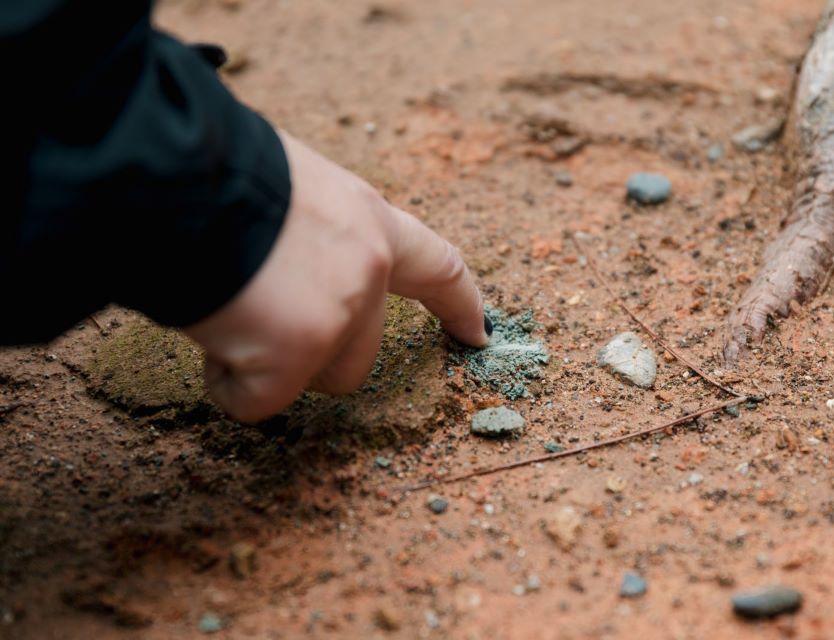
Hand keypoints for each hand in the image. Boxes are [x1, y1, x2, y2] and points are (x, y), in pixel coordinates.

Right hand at [184, 132, 486, 421]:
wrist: (170, 169)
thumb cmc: (215, 172)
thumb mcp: (288, 188)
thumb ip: (313, 235)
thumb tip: (290, 276)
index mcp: (368, 219)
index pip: (438, 267)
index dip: (460, 304)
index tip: (478, 335)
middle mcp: (367, 266)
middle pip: (363, 353)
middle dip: (311, 353)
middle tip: (255, 318)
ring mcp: (338, 310)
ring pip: (317, 379)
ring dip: (271, 366)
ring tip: (224, 318)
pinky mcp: (297, 351)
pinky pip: (260, 401)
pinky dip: (228, 385)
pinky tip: (206, 339)